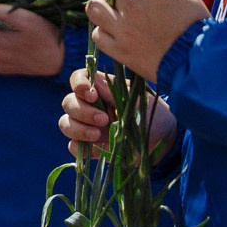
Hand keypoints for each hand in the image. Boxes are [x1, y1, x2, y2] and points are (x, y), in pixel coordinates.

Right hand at [60, 67, 175, 153]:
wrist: (162, 141)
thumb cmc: (152, 115)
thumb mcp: (137, 102)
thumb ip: (114, 92)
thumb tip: (93, 81)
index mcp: (101, 89)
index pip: (78, 78)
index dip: (78, 84)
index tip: (90, 95)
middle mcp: (89, 105)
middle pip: (68, 102)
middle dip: (82, 111)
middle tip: (104, 119)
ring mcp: (86, 126)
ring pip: (65, 123)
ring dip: (78, 129)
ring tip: (97, 135)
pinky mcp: (88, 145)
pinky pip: (73, 146)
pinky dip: (80, 147)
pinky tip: (97, 147)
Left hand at [88, 0, 207, 84]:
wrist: (195, 59)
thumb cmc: (195, 25)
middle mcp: (133, 6)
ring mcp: (122, 28)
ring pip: (95, 7)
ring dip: (102, 6)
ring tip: (112, 11)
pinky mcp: (117, 48)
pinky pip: (97, 34)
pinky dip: (104, 32)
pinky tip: (115, 33)